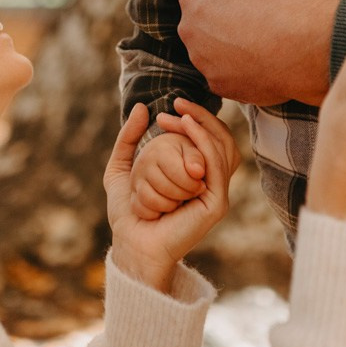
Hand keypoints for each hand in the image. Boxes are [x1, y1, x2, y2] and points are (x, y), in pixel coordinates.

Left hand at [105, 100, 240, 292]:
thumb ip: (128, 139)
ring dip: (196, 130)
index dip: (198, 118)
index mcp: (198, 176)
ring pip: (219, 148)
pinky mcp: (216, 203)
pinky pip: (215, 165)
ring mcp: (217, 194)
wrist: (132, 243)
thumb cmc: (129, 211)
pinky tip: (186, 128)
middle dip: (202, 117)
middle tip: (176, 104)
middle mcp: (212, 184)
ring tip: (177, 117)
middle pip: (223, 139)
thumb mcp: (122, 168)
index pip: (212, 138)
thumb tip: (142, 107)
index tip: (171, 107)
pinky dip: (203, 142)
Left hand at [179, 0, 337, 105]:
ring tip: (261, 40)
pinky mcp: (220, 86)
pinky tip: (262, 59)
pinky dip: (240, 70)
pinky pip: (226, 76)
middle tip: (257, 17)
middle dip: (224, 21)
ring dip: (230, 46)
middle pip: (204, 24)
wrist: (306, 39)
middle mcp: (188, 32)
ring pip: (212, 51)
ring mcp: (203, 63)